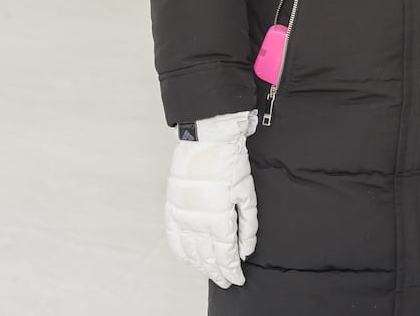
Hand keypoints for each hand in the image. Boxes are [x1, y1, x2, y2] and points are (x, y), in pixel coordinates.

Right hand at [165, 110, 258, 287]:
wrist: (207, 139)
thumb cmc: (230, 162)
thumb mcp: (247, 194)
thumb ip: (248, 225)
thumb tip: (247, 250)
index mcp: (218, 218)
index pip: (225, 255)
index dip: (232, 270)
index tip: (238, 279)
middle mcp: (197, 220)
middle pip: (207, 257)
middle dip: (218, 272)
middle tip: (227, 281)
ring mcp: (181, 215)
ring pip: (190, 252)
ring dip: (201, 266)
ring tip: (212, 273)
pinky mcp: (172, 208)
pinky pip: (173, 238)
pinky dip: (181, 252)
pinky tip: (189, 258)